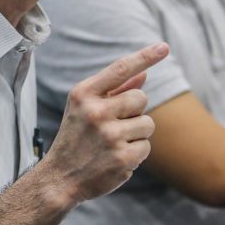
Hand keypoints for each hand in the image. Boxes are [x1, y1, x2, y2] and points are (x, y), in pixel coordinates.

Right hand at [42, 43, 168, 203]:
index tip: (164, 47)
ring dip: (136, 134)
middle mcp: (95, 112)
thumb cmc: (75, 138)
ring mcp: (109, 136)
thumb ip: (114, 90)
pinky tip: (115, 158)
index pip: (120, 69)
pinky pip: (146, 147)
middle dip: (134, 111)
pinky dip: (135, 154)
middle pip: (140, 98)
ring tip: (113, 144)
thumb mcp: (85, 108)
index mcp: (83, 94)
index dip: (145, 57)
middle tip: (114, 125)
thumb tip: (144, 74)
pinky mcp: (122, 158)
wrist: (60, 178)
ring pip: (147, 124)